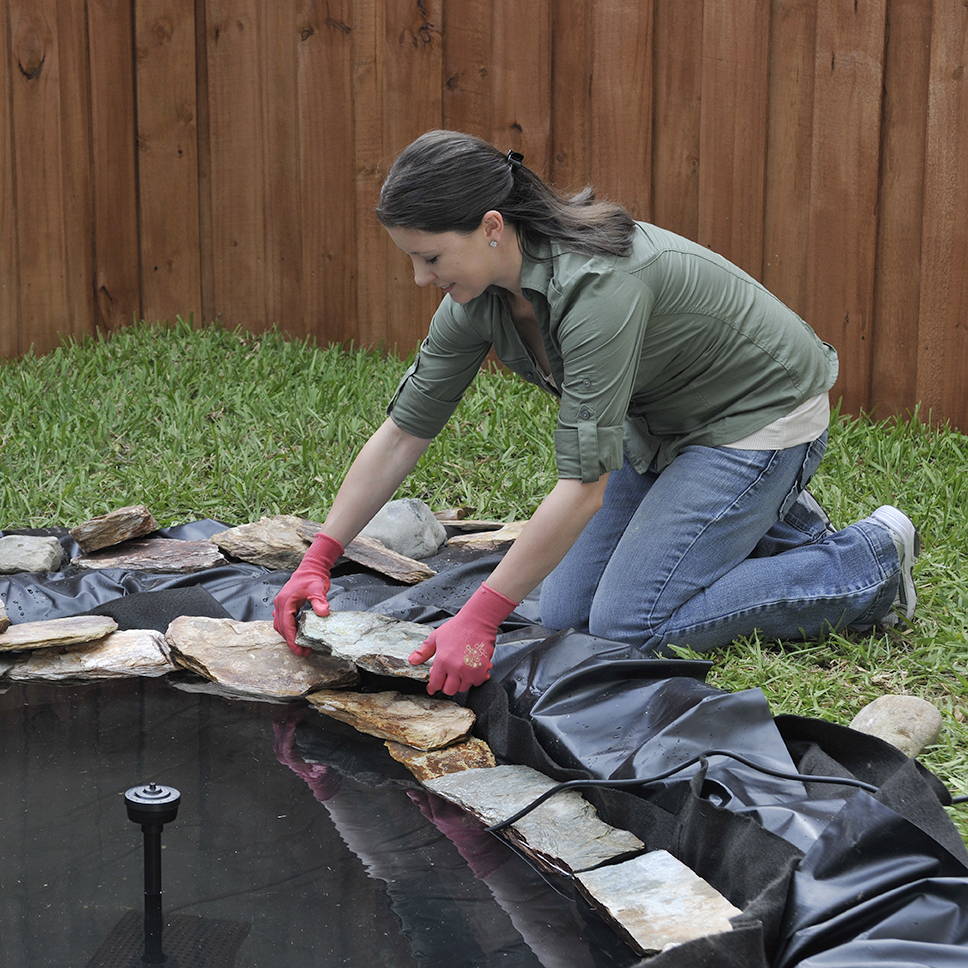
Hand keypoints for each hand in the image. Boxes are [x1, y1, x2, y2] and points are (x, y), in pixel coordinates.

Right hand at [272, 533, 343, 656]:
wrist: (311, 567)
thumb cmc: (313, 577)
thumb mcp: (318, 589)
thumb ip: (319, 601)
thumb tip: (323, 613)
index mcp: (285, 602)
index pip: (286, 626)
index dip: (292, 640)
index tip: (299, 651)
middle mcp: (280, 604)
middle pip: (281, 628)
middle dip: (290, 641)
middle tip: (303, 651)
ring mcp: (281, 604)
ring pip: (280, 625)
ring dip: (288, 635)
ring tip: (301, 644)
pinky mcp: (285, 604)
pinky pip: (282, 620)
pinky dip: (288, 628)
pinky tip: (299, 632)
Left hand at [409, 583, 516, 694]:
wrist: (477, 621)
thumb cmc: (457, 627)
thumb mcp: (435, 637)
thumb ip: (423, 651)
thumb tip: (412, 661)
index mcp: (442, 661)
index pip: (435, 683)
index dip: (432, 687)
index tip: (432, 688)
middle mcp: (455, 668)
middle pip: (449, 690)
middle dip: (446, 686)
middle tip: (447, 678)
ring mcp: (469, 670)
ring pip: (463, 687)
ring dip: (460, 682)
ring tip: (460, 671)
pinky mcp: (482, 670)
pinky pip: (477, 682)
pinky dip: (474, 679)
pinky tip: (471, 670)